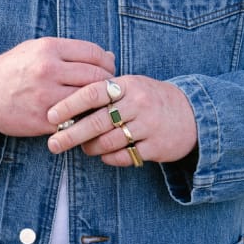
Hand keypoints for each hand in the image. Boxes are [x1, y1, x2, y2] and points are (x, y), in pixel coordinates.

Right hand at [0, 38, 115, 136]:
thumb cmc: (14, 69)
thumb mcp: (37, 49)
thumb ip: (72, 51)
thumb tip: (109, 56)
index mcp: (49, 49)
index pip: (94, 53)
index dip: (106, 62)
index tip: (107, 69)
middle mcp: (48, 70)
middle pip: (97, 76)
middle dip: (108, 82)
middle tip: (108, 88)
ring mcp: (46, 96)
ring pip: (89, 99)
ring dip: (99, 102)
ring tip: (98, 102)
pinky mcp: (44, 120)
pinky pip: (76, 119)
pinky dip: (84, 118)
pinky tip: (83, 116)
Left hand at [46, 74, 197, 167]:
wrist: (192, 114)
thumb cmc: (150, 100)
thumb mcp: (131, 87)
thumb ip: (103, 92)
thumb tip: (65, 103)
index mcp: (128, 85)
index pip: (93, 92)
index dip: (69, 104)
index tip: (50, 115)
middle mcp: (139, 104)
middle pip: (97, 121)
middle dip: (71, 134)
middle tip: (53, 143)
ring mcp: (149, 126)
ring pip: (108, 142)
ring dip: (91, 148)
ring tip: (84, 149)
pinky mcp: (156, 146)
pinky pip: (125, 156)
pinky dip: (110, 158)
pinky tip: (107, 155)